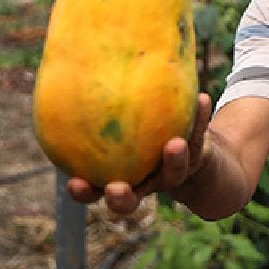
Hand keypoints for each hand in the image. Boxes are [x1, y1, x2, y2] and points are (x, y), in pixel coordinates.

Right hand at [66, 93, 213, 214]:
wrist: (186, 151)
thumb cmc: (133, 133)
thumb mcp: (112, 124)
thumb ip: (93, 109)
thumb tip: (67, 68)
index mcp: (116, 178)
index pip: (92, 191)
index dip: (83, 192)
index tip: (74, 182)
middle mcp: (144, 182)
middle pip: (129, 201)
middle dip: (120, 198)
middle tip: (116, 188)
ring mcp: (171, 173)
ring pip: (173, 174)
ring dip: (174, 161)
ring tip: (175, 143)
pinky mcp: (196, 155)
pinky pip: (198, 135)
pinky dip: (199, 118)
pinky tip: (201, 99)